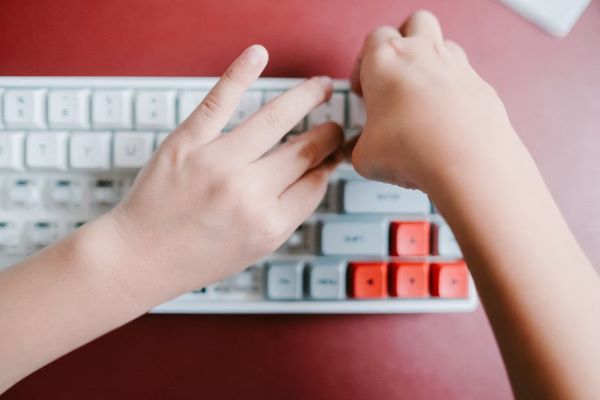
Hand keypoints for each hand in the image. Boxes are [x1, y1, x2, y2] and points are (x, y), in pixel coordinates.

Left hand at [107, 45, 342, 301]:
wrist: (140, 256)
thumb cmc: (195, 255)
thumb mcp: (253, 248)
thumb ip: (288, 212)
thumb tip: (317, 172)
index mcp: (269, 224)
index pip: (315, 182)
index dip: (328, 163)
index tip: (333, 151)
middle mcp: (247, 193)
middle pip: (304, 150)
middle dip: (327, 133)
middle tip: (332, 124)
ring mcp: (216, 164)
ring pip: (274, 119)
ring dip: (305, 97)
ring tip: (322, 87)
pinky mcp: (186, 143)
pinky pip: (219, 102)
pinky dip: (240, 74)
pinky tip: (258, 55)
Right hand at [350, 11, 517, 191]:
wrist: (466, 163)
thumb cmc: (413, 150)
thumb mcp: (364, 156)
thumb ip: (356, 148)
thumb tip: (354, 153)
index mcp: (385, 60)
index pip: (372, 40)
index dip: (364, 65)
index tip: (364, 92)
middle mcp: (423, 54)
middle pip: (414, 23)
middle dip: (404, 43)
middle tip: (395, 75)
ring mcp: (457, 66)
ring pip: (444, 45)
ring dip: (432, 64)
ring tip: (421, 99)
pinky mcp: (482, 86)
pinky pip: (466, 79)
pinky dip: (455, 94)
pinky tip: (446, 123)